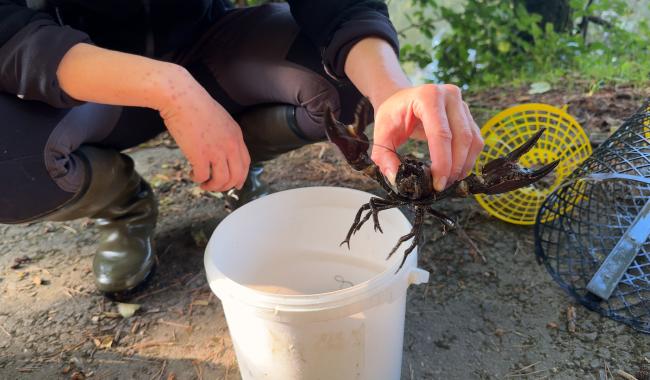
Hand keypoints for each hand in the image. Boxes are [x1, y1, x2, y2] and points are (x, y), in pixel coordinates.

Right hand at [159, 71, 249, 191]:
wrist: (181, 97)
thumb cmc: (195, 105)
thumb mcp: (220, 119)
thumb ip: (224, 135)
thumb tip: (219, 151)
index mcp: (236, 136)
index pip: (246, 163)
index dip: (241, 177)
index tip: (235, 184)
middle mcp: (230, 145)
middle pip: (236, 176)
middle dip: (226, 186)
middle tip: (215, 187)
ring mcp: (216, 151)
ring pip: (221, 180)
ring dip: (212, 186)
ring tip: (203, 183)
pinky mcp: (200, 155)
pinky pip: (203, 176)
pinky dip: (198, 179)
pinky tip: (192, 173)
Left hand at [371, 84, 483, 191]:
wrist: (402, 98)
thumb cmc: (393, 114)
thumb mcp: (381, 133)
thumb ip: (384, 157)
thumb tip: (396, 179)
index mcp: (427, 96)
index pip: (441, 133)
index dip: (442, 162)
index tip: (437, 183)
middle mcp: (449, 96)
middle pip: (462, 138)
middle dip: (454, 167)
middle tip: (442, 186)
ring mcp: (462, 104)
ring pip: (473, 140)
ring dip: (463, 165)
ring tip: (448, 181)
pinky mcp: (468, 114)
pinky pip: (476, 140)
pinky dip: (468, 159)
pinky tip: (455, 171)